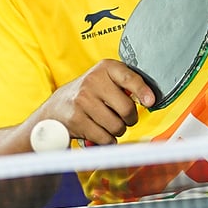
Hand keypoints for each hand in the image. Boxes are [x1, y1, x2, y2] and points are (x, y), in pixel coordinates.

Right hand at [39, 60, 154, 146]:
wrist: (57, 107)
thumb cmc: (89, 93)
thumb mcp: (106, 80)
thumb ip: (126, 85)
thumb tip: (149, 99)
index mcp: (105, 67)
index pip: (129, 78)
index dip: (142, 91)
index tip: (150, 101)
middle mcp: (93, 81)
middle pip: (127, 109)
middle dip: (130, 119)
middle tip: (125, 118)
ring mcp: (83, 100)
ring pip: (117, 126)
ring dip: (118, 131)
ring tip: (108, 123)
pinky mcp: (77, 119)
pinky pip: (105, 138)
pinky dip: (107, 140)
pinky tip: (100, 131)